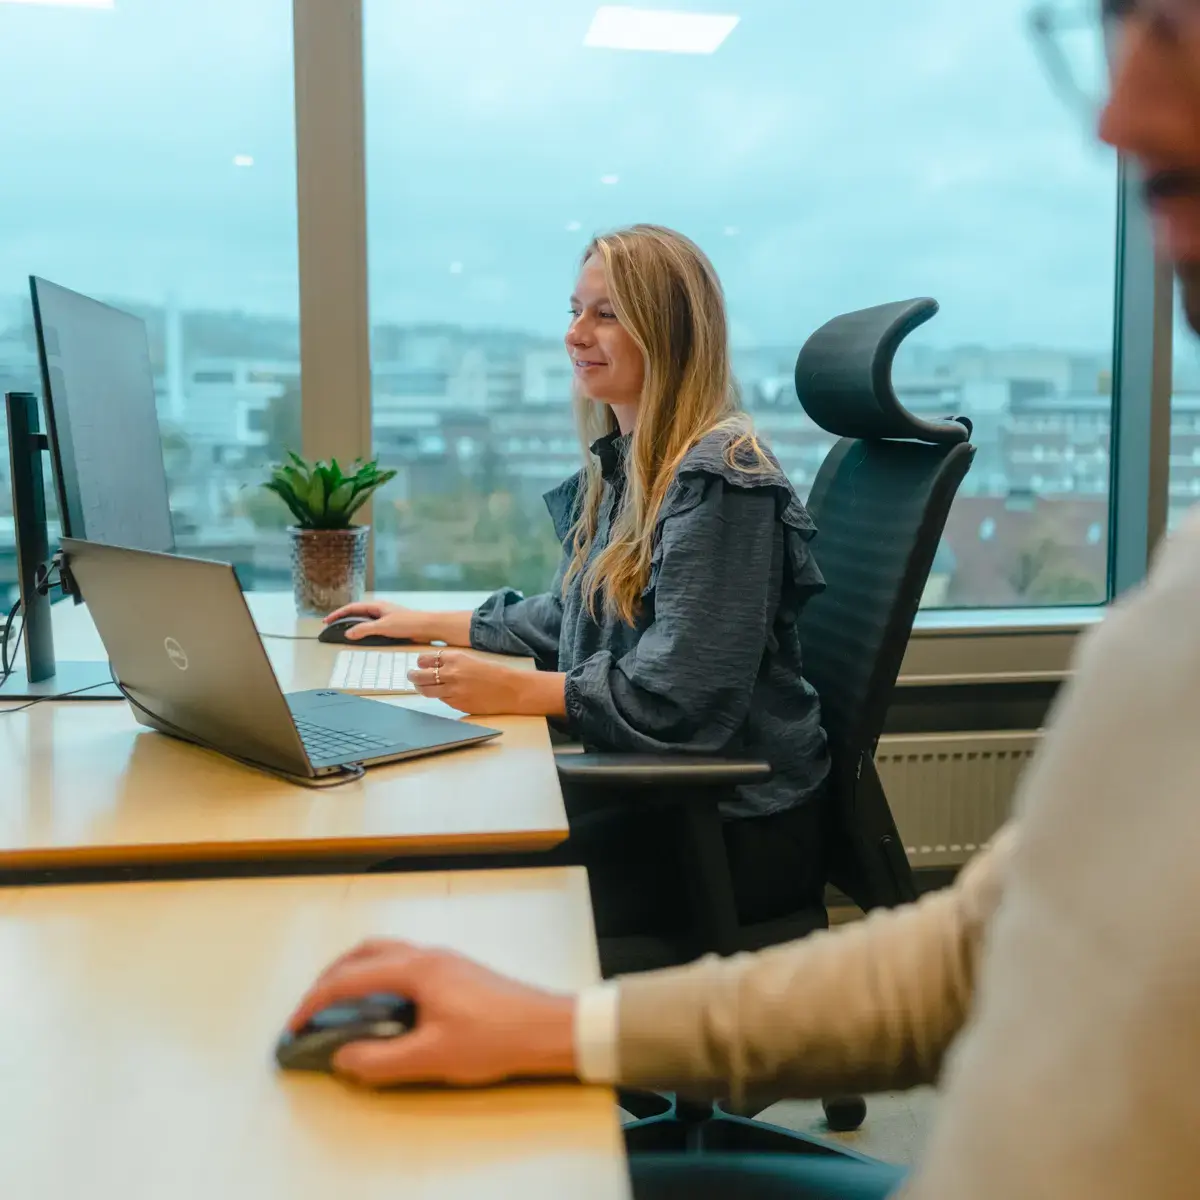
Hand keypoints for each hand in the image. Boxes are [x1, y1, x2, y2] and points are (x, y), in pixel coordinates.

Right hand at [286, 940, 576, 1087]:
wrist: (546, 1028)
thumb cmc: (492, 1039)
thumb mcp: (432, 1057)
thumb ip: (381, 1060)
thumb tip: (342, 1057)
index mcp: (416, 969)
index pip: (350, 978)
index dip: (315, 1002)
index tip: (294, 1027)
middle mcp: (426, 955)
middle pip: (365, 953)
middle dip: (331, 977)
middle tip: (311, 1009)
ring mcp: (443, 960)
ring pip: (385, 954)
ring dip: (356, 974)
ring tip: (341, 1007)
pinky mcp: (455, 972)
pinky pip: (403, 964)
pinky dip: (379, 978)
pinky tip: (383, 1007)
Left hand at [409, 649, 564, 716]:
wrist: (511, 690)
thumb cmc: (495, 673)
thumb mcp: (471, 660)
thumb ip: (452, 663)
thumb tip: (434, 668)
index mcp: (456, 658)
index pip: (426, 659)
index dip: (420, 662)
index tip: (420, 664)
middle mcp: (451, 673)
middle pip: (421, 675)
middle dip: (413, 676)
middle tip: (412, 676)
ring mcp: (453, 690)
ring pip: (426, 690)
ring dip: (421, 688)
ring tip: (419, 686)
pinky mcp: (457, 704)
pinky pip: (441, 700)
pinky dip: (440, 696)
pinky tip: (443, 694)